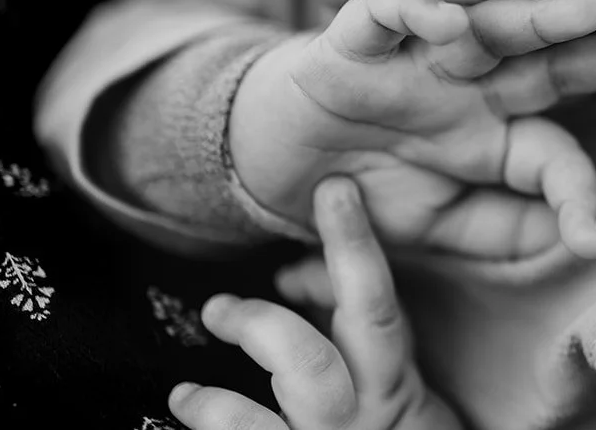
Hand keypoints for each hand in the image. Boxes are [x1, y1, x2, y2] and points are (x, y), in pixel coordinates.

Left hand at [168, 178, 460, 429]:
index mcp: (395, 390)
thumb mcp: (411, 390)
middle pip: (304, 364)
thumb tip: (296, 276)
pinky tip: (186, 428)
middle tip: (218, 307)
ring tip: (184, 394)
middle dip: (259, 327)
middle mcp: (355, 425)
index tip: (334, 190)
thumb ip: (361, 329)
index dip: (354, 245)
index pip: (375, 304)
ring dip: (215, 408)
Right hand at [228, 0, 595, 257]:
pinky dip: (415, 11)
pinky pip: (388, 13)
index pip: (554, 150)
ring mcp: (418, 58)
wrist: (272, 169)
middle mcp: (470, 83)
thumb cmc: (370, 191)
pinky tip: (447, 20)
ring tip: (592, 8)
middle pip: (548, 60)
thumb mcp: (445, 229)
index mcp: (496, 129)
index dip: (577, 192)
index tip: (590, 239)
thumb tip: (586, 238)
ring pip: (487, 26)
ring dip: (538, 16)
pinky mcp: (355, 40)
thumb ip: (512, 229)